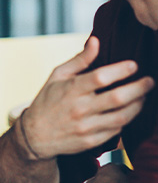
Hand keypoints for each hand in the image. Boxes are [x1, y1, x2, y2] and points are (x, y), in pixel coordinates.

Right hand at [23, 37, 153, 158]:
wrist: (36, 135)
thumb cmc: (47, 100)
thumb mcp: (57, 75)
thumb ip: (80, 60)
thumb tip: (96, 40)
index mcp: (71, 89)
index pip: (100, 77)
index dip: (121, 70)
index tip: (134, 65)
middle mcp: (79, 109)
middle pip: (118, 98)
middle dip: (139, 88)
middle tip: (149, 81)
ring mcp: (86, 127)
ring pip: (122, 117)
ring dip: (138, 105)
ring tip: (143, 96)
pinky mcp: (91, 142)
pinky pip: (116, 131)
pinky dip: (126, 119)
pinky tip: (128, 111)